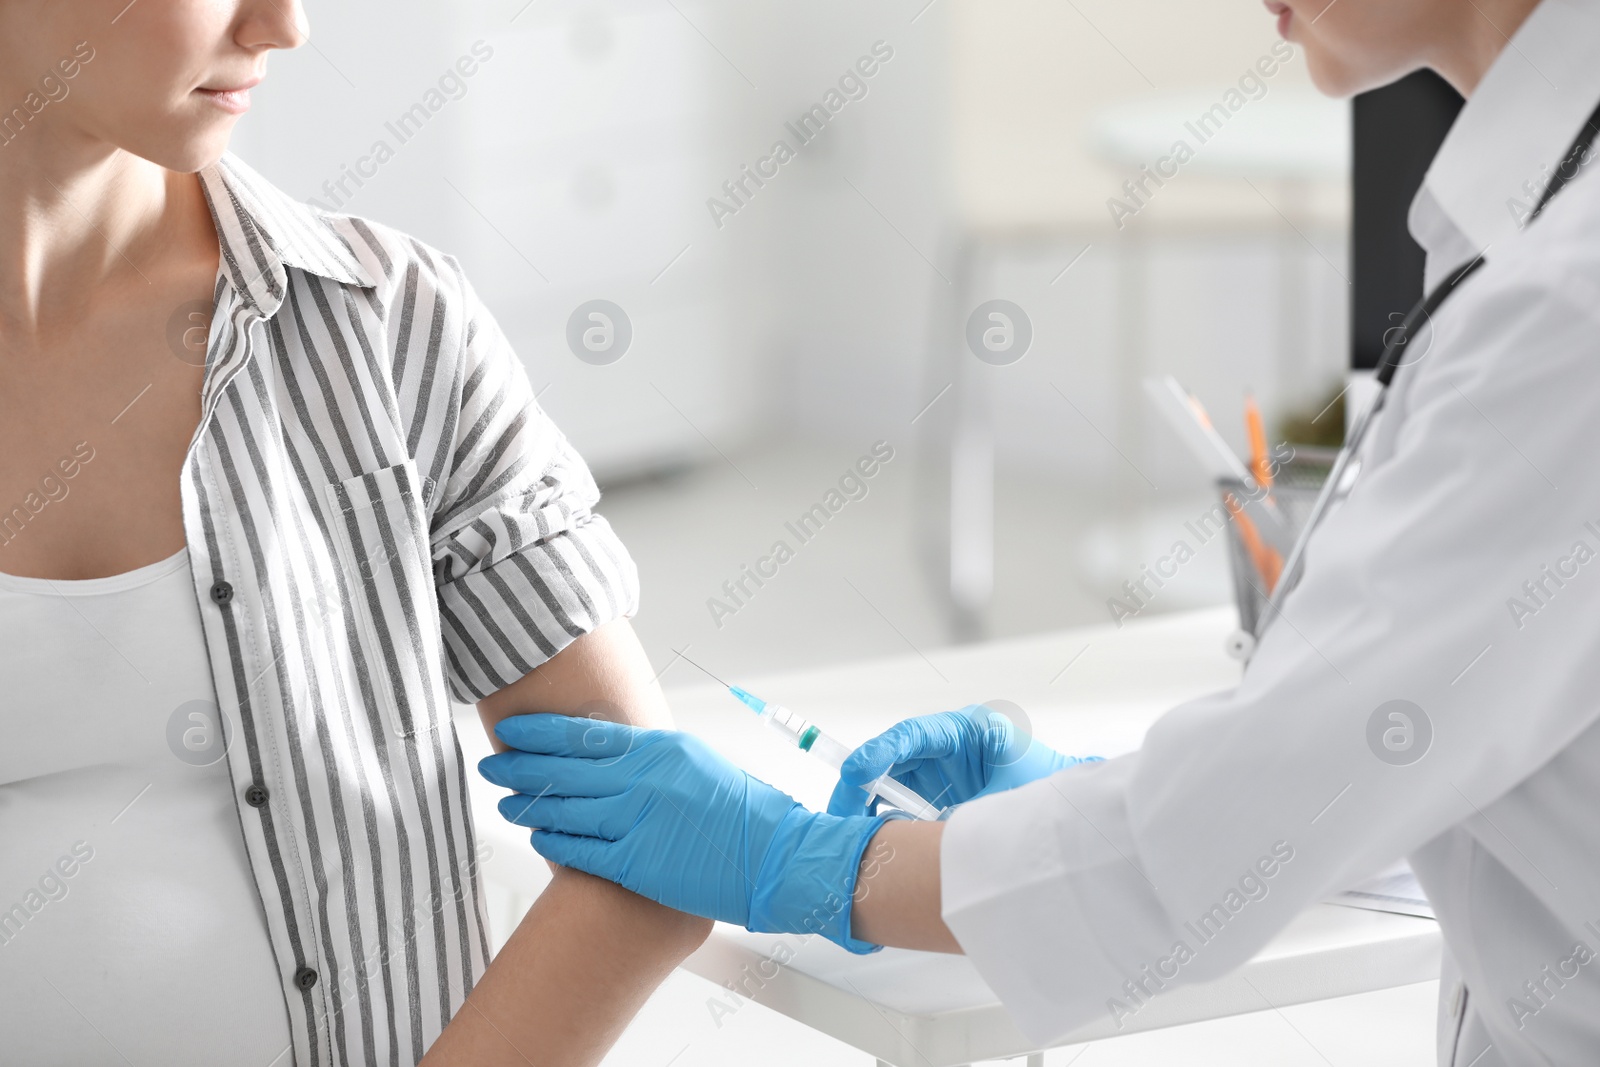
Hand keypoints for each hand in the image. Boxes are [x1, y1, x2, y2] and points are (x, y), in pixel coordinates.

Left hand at [479, 715, 886, 952]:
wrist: (776, 855)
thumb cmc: (743, 811)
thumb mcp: (695, 762)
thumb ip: (649, 757)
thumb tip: (607, 755)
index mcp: (659, 748)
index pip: (583, 734)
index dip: (540, 733)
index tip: (512, 730)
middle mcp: (643, 780)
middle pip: (563, 771)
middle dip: (520, 766)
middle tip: (492, 764)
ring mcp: (639, 821)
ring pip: (564, 810)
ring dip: (529, 805)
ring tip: (505, 801)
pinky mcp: (639, 863)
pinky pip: (581, 852)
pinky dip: (553, 843)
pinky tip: (536, 837)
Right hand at [827, 705, 1101, 816]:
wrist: (1080, 822)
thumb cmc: (1051, 801)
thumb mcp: (1004, 805)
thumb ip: (960, 818)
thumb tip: (917, 835)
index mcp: (971, 732)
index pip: (913, 734)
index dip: (879, 753)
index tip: (855, 774)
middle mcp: (953, 747)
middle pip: (894, 758)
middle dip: (862, 783)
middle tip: (841, 812)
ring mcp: (946, 770)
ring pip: (893, 782)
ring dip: (871, 805)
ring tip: (854, 833)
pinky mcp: (943, 794)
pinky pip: (905, 803)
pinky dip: (889, 820)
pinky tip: (880, 841)